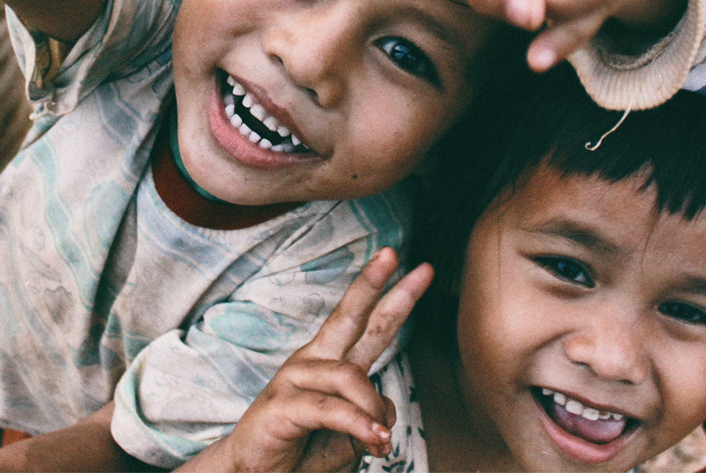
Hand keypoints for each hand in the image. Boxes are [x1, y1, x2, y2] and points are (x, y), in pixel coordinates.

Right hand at [189, 249, 432, 472]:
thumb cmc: (303, 452)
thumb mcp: (350, 437)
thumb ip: (371, 417)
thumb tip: (386, 415)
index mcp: (331, 361)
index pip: (367, 323)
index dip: (394, 296)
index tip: (423, 270)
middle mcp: (313, 360)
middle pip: (349, 315)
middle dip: (373, 284)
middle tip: (392, 254)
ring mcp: (294, 378)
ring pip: (351, 377)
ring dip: (373, 412)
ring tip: (381, 443)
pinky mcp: (282, 404)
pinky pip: (332, 409)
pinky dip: (359, 424)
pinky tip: (375, 439)